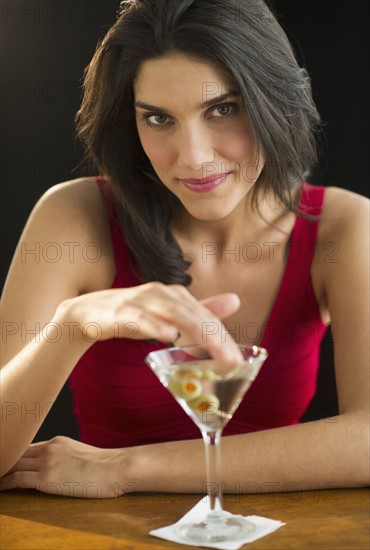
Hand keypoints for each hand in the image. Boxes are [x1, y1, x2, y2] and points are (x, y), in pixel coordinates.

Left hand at [0, 436, 133, 497]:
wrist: (116, 467)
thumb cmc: (106, 466)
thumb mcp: (81, 454)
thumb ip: (66, 457)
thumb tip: (62, 469)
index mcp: (57, 441)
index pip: (28, 447)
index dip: (15, 455)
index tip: (7, 461)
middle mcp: (49, 448)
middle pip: (17, 452)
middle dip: (6, 460)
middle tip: (0, 467)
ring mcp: (47, 462)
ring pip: (13, 463)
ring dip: (2, 470)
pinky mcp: (46, 478)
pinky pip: (17, 479)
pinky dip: (5, 483)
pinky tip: (0, 487)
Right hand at [57, 283, 241, 364]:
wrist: (86, 312)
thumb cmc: (132, 314)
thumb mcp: (168, 314)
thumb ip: (200, 310)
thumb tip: (235, 301)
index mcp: (173, 294)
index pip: (204, 315)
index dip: (223, 336)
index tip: (239, 359)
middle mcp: (159, 293)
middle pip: (192, 313)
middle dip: (214, 336)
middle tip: (232, 359)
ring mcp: (138, 301)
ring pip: (171, 312)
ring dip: (194, 329)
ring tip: (214, 347)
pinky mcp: (118, 313)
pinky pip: (138, 318)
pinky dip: (154, 325)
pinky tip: (168, 335)